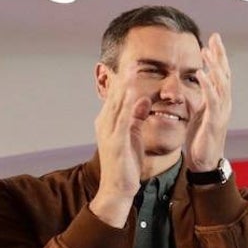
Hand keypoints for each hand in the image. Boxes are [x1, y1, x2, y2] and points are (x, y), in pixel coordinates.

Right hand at [90, 69, 148, 226]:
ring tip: (132, 69)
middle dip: (124, 77)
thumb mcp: (133, 135)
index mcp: (108, 121)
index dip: (124, 79)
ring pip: (117, 104)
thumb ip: (136, 116)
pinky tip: (134, 94)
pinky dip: (128, 106)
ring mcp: (108, 132)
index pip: (117, 96)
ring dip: (125, 86)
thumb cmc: (126, 163)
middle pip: (115, 96)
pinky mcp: (116, 142)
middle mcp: (105, 123)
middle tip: (132, 59)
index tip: (133, 63)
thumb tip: (142, 99)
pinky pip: (122, 120)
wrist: (118, 189)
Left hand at [185, 33, 232, 170]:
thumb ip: (196, 100)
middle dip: (220, 55)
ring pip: (221, 84)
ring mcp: (221, 112)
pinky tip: (200, 73)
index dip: (218, 57)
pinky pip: (212, 99)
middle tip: (215, 37)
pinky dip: (207, 84)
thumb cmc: (200, 140)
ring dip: (214, 66)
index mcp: (219, 102)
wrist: (204, 163)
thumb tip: (189, 88)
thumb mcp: (197, 115)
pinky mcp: (215, 121)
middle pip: (225, 74)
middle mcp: (224, 104)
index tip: (212, 40)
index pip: (220, 75)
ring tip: (207, 51)